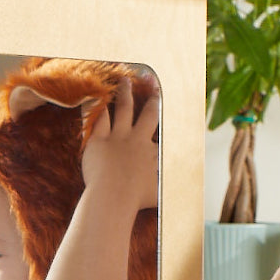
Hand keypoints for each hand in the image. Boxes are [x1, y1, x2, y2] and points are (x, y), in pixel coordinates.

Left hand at [82, 76, 159, 215]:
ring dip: (124, 93)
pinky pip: (98, 118)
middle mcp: (137, 140)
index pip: (161, 137)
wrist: (114, 196)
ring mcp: (117, 137)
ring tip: (124, 81)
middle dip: (153, 100)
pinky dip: (97, 105)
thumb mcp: (160, 192)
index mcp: (153, 152)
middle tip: (155, 87)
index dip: (167, 128)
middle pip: (148, 114)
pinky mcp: (98, 140)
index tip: (169, 115)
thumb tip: (183, 186)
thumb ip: (168, 185)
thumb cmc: (137, 199)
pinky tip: (96, 94)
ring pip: (123, 109)